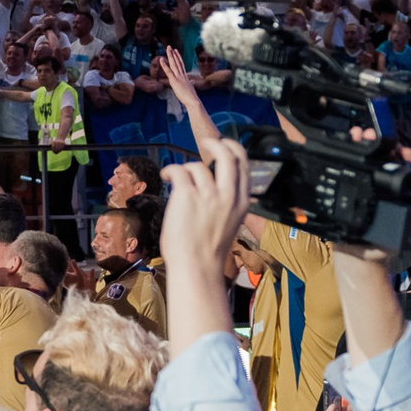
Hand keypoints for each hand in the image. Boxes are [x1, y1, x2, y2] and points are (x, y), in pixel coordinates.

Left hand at [159, 147, 253, 280]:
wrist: (197, 268)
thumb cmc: (208, 252)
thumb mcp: (229, 223)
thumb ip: (226, 203)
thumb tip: (213, 182)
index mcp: (241, 202)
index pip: (244, 164)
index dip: (233, 149)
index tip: (223, 146)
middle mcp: (228, 195)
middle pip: (228, 154)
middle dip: (216, 144)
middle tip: (205, 142)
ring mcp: (208, 195)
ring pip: (198, 165)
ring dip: (185, 169)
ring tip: (177, 180)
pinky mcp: (187, 195)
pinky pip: (179, 170)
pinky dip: (170, 170)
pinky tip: (166, 176)